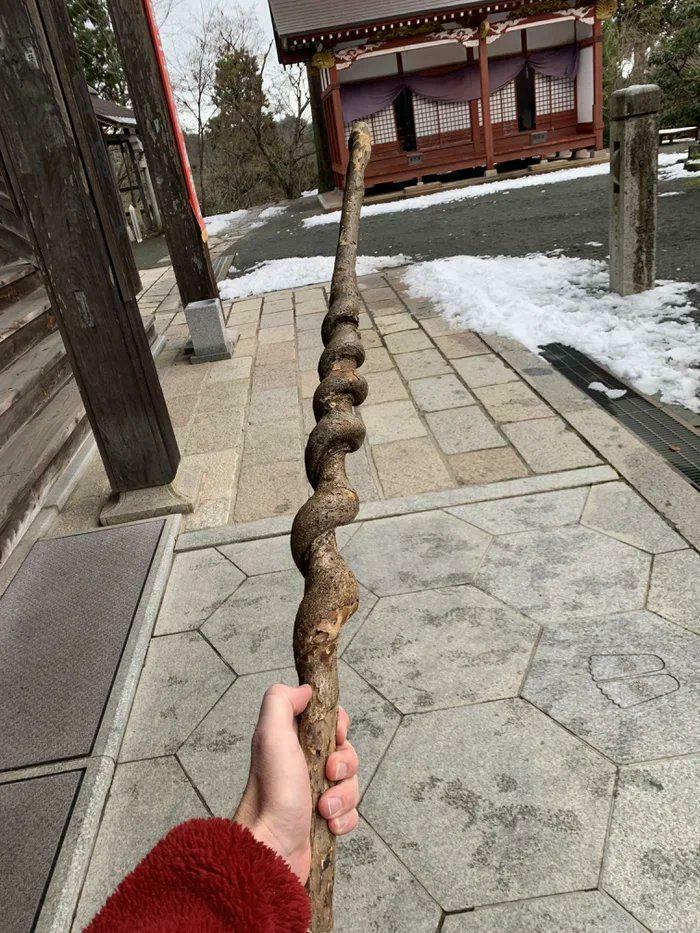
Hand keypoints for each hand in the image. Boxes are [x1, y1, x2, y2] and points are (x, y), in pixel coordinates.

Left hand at [234, 684, 359, 883]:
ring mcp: (315, 793)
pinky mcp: (325, 820)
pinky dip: (344, 818)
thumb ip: (281, 701)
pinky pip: (351, 812)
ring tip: (323, 809)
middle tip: (328, 774)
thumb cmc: (270, 792)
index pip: (329, 720)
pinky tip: (327, 824)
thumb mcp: (270, 735)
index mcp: (292, 740)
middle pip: (347, 751)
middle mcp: (304, 764)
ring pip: (352, 783)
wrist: (270, 849)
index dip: (338, 725)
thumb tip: (305, 689)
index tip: (336, 735)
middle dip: (345, 764)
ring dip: (343, 796)